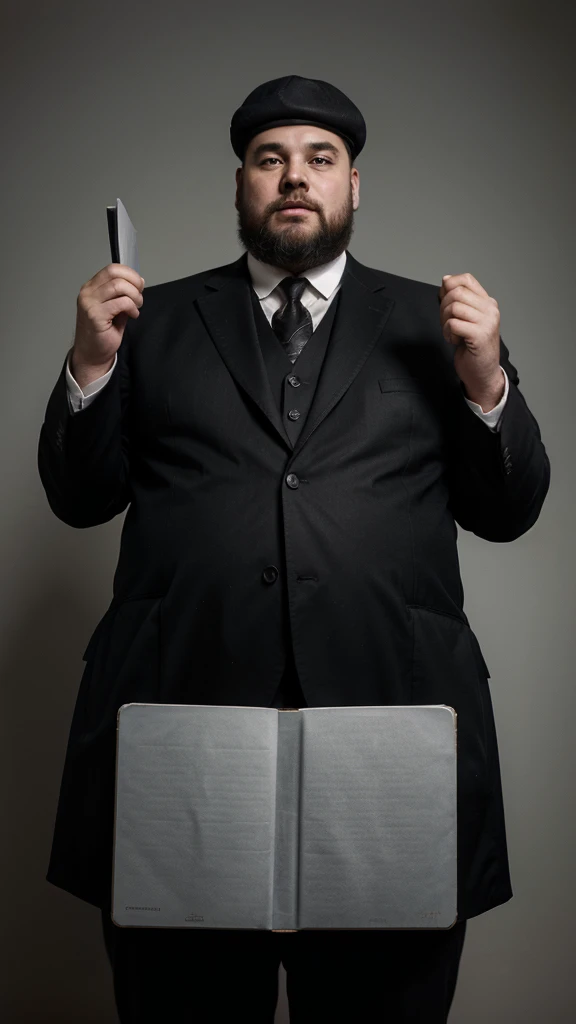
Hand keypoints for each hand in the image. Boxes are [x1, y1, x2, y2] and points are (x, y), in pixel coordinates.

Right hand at [71, 264, 144, 387]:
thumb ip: (123, 294)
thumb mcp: (114, 308)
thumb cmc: (103, 332)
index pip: (112, 268)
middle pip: (115, 273)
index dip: (130, 274)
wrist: (92, 354)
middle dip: (134, 283)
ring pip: (119, 286)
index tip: (139, 285)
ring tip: (136, 307)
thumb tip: (139, 281)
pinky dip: (132, 307)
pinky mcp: (96, 315)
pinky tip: (132, 315)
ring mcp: (89, 303)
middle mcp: (87, 292)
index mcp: (91, 287)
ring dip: (134, 296)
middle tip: (139, 297)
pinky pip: (121, 303)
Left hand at [439, 272, 503, 410]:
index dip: (450, 285)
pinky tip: (454, 340)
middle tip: (446, 322)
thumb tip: (446, 280)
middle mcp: (490, 309)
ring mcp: (487, 322)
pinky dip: (447, 333)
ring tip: (451, 333)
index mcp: (488, 303)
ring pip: (454, 307)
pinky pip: (453, 323)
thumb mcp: (465, 319)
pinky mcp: (479, 335)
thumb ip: (457, 300)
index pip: (467, 279)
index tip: (444, 300)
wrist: (482, 373)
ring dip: (445, 321)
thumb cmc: (472, 348)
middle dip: (443, 306)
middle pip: (457, 292)